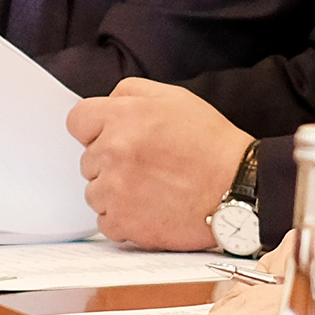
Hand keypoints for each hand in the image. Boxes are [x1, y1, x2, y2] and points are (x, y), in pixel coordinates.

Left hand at [67, 77, 252, 249]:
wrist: (238, 188)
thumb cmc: (211, 143)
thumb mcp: (176, 98)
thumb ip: (132, 92)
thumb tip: (107, 101)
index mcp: (123, 117)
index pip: (77, 120)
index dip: (96, 128)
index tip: (111, 136)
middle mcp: (113, 152)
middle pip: (88, 159)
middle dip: (111, 161)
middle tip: (147, 164)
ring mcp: (115, 190)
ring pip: (95, 192)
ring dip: (116, 191)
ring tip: (153, 188)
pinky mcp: (123, 223)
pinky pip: (105, 221)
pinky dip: (124, 218)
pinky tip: (151, 208)